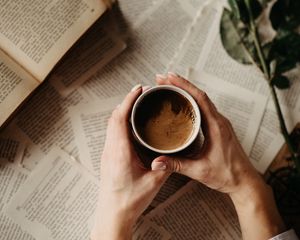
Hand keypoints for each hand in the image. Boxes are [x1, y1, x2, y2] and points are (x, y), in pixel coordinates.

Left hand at [91, 85, 169, 239]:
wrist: (112, 214)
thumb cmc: (129, 201)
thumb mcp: (153, 183)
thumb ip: (165, 166)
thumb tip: (173, 153)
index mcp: (120, 151)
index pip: (120, 118)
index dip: (129, 100)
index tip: (139, 89)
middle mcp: (111, 149)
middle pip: (114, 116)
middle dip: (127, 101)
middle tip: (142, 93)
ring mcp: (108, 152)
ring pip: (112, 123)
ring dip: (123, 111)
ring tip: (138, 104)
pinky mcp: (109, 156)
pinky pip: (113, 132)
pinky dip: (121, 121)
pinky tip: (131, 123)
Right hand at [155, 73, 260, 193]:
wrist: (245, 182)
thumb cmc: (227, 175)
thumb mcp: (199, 170)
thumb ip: (176, 165)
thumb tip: (155, 162)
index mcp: (216, 126)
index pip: (200, 98)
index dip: (184, 85)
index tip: (169, 77)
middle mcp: (219, 121)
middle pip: (199, 95)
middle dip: (180, 84)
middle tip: (162, 79)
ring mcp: (220, 123)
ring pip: (202, 100)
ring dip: (186, 91)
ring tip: (169, 87)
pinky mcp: (218, 128)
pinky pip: (204, 108)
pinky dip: (191, 101)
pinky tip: (182, 103)